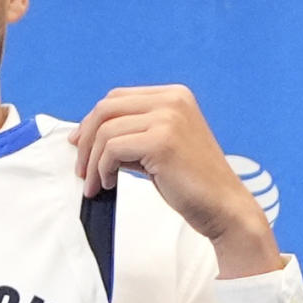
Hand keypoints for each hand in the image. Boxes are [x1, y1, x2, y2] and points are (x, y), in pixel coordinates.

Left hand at [69, 84, 282, 276]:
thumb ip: (133, 134)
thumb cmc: (191, 182)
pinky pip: (113, 150)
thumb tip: (89, 137)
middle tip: (81, 169)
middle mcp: (172, 100)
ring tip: (94, 183)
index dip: (91, 122)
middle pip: (106, 109)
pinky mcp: (162, 141)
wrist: (222, 206)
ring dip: (92, 162)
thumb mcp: (160, 147)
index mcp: (173, 96)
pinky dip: (102, 169)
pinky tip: (108, 184)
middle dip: (86, 140)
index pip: (117, 98)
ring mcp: (169, 118)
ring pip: (106, 131)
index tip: (80, 145)